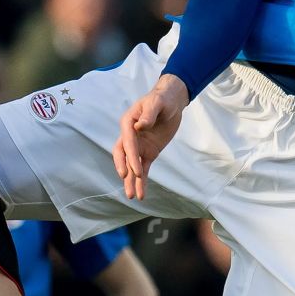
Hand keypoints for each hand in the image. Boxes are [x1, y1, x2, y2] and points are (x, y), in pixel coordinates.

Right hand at [113, 74, 188, 199]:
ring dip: (131, 181)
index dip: (130, 156)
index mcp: (128, 123)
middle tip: (127, 180)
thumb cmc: (162, 99)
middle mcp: (130, 136)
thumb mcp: (157, 102)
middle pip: (123, 155)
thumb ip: (149, 114)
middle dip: (125, 169)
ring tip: (132, 197)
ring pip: (132, 166)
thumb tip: (140, 125)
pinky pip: (144, 168)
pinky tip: (141, 194)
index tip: (136, 170)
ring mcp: (139, 146)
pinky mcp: (149, 152)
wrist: (171, 102)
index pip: (127, 141)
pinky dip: (142, 181)